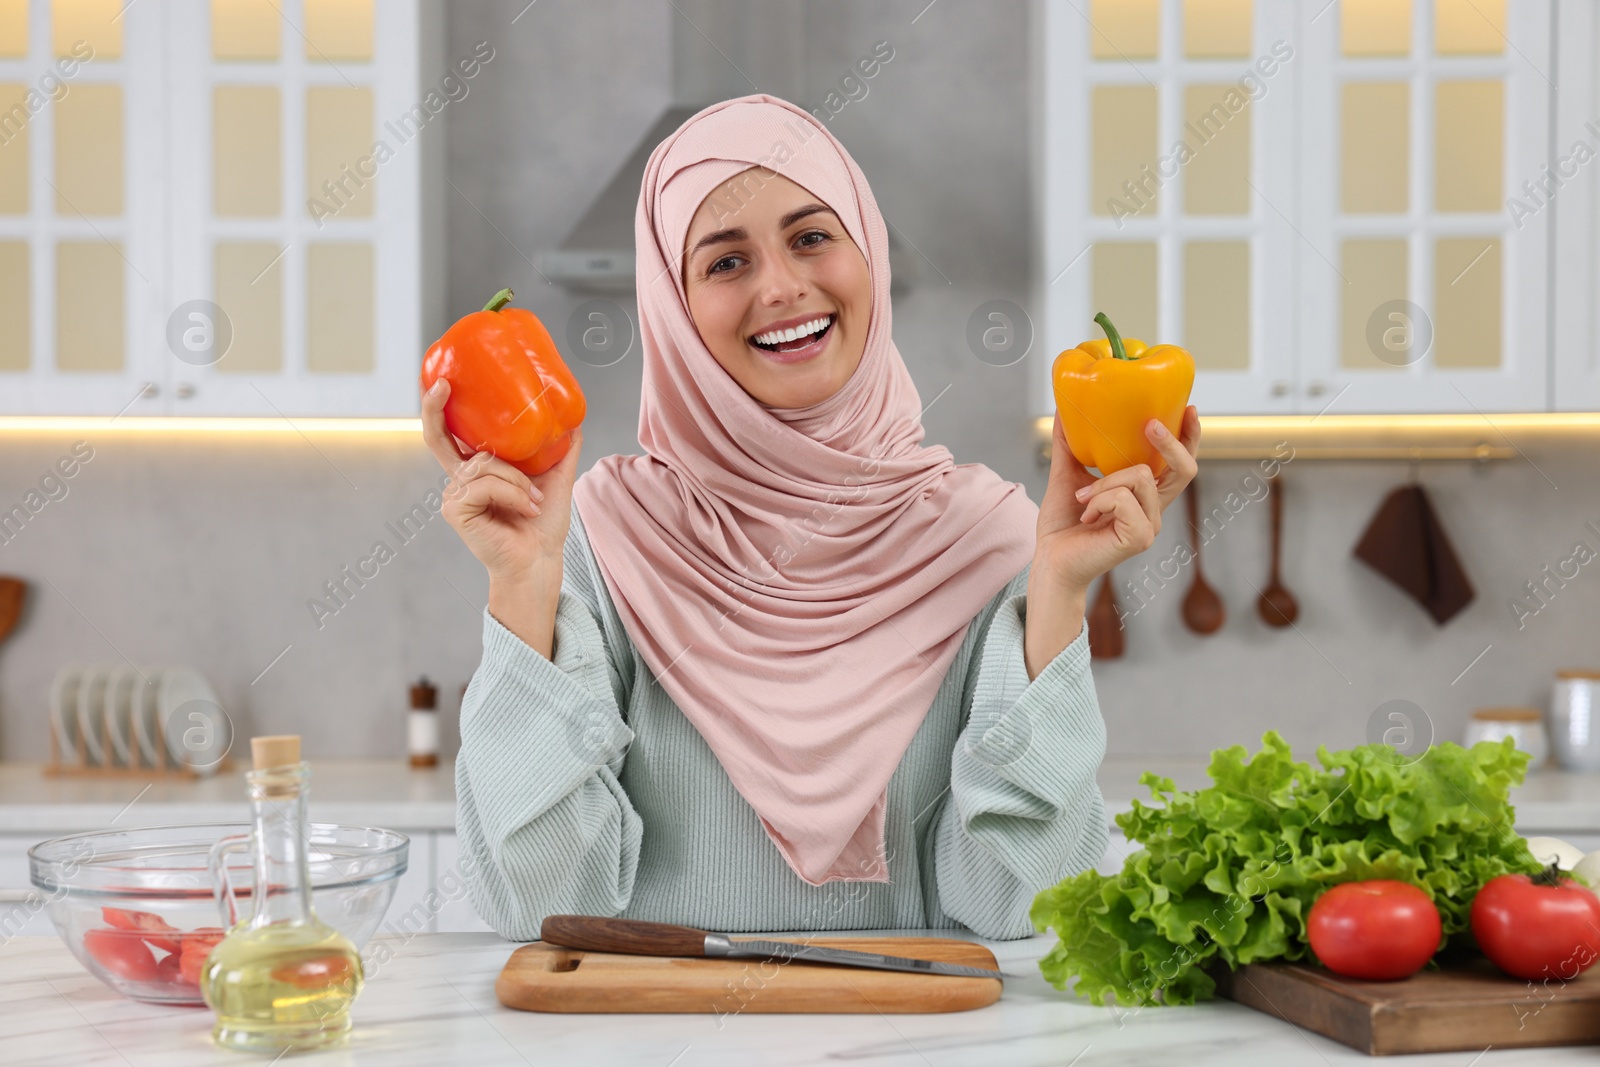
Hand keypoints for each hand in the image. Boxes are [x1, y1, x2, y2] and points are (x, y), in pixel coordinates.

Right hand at [422, 379, 582, 656]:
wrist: (541, 558)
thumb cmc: (543, 524)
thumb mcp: (555, 476)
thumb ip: (560, 447)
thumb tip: (574, 415)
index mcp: (477, 468)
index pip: (449, 432)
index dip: (439, 406)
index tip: (442, 379)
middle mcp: (460, 478)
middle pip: (437, 436)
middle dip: (435, 408)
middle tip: (444, 386)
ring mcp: (454, 494)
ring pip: (482, 463)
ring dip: (516, 479)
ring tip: (532, 498)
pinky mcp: (455, 509)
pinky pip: (485, 484)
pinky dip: (512, 493)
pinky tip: (525, 507)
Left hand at [1022, 407, 1199, 678]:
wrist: (1050, 561)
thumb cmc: (1062, 525)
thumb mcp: (1066, 475)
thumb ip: (1070, 445)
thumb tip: (1064, 410)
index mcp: (1144, 496)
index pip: (1179, 464)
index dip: (1190, 438)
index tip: (1188, 408)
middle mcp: (1154, 510)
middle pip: (1184, 469)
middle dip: (1171, 441)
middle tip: (1149, 424)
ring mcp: (1150, 525)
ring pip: (1141, 477)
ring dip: (1105, 481)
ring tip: (1084, 499)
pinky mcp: (1140, 537)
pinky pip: (1124, 498)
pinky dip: (1100, 499)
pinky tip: (1087, 516)